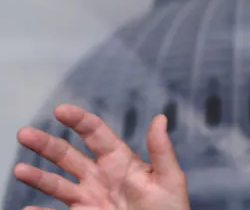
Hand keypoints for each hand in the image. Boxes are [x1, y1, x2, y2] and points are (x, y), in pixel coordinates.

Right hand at [12, 103, 189, 209]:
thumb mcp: (169, 177)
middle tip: (24, 133)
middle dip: (46, 144)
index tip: (61, 110)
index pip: (95, 133)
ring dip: (36, 177)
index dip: (78, 120)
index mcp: (120, 160)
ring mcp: (89, 197)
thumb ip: (161, 150)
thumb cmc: (170, 208)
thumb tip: (161, 118)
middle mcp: (99, 175)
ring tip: (18, 170)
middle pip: (67, 155)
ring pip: (56, 184)